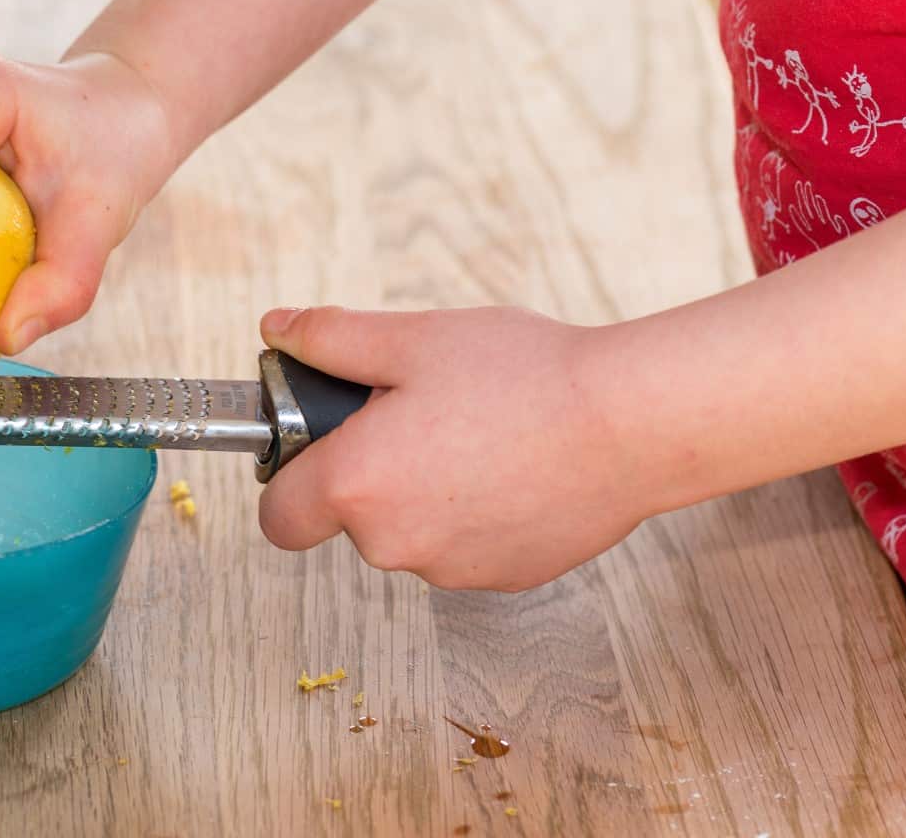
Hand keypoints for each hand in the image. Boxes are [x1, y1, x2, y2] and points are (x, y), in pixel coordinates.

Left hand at [256, 305, 655, 589]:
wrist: (628, 424)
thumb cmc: (521, 377)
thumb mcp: (411, 338)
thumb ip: (330, 338)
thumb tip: (277, 327)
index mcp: (356, 486)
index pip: (279, 518)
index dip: (289, 477)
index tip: (319, 442)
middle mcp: (394, 544)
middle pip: (350, 517)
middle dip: (369, 469)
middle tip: (417, 411)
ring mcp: (452, 570)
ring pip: (409, 532)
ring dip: (423, 491)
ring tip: (474, 430)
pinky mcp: (504, 577)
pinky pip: (463, 544)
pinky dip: (473, 511)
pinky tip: (512, 462)